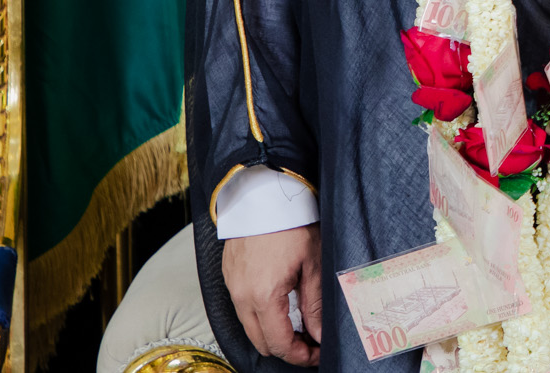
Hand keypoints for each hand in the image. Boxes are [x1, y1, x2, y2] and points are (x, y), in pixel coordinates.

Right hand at [222, 224, 323, 365]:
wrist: (265, 194)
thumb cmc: (292, 223)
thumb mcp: (313, 264)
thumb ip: (315, 304)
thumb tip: (319, 334)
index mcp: (263, 296)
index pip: (278, 343)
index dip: (300, 355)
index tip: (316, 354)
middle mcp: (241, 296)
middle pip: (261, 341)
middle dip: (286, 348)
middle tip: (310, 342)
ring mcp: (232, 285)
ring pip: (250, 326)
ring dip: (272, 332)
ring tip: (299, 325)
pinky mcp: (229, 275)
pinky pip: (242, 307)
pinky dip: (260, 315)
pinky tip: (281, 306)